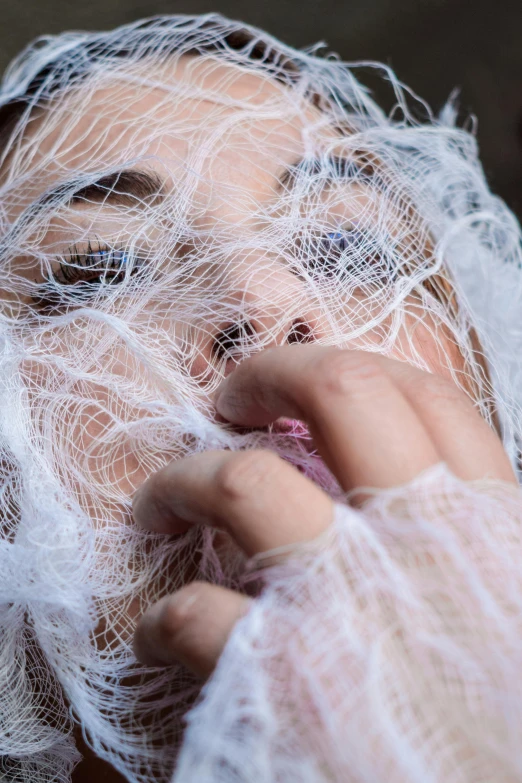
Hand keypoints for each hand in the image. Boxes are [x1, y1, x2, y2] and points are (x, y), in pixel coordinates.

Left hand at [132, 345, 515, 675]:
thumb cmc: (500, 725)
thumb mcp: (505, 603)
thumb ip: (468, 540)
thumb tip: (415, 489)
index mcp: (485, 527)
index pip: (424, 396)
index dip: (348, 367)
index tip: (300, 385)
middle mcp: (419, 545)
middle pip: (342, 392)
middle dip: (268, 373)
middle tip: (228, 395)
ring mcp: (349, 605)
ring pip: (245, 482)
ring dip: (185, 478)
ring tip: (161, 498)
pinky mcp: (283, 684)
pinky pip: (197, 612)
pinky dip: (167, 614)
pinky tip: (168, 629)